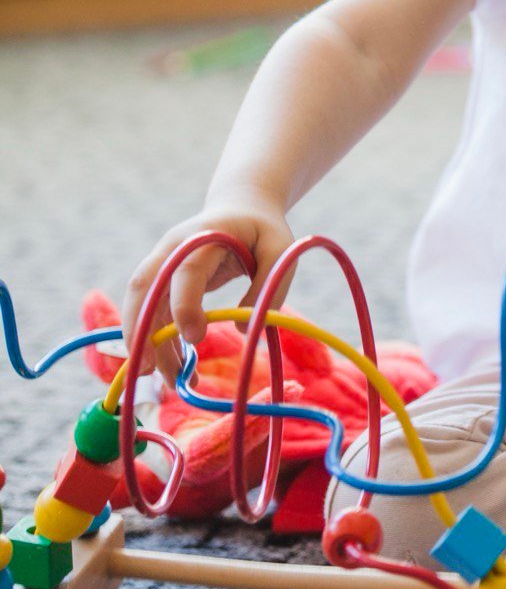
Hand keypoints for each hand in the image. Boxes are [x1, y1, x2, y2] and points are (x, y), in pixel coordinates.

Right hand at [121, 199, 295, 385]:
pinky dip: (156, 341)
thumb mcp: (281, 249)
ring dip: (149, 344)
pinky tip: (174, 368)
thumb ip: (270, 285)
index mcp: (204, 234)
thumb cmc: (263, 230)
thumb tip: (244, 329)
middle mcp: (173, 247)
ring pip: (141, 306)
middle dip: (143, 331)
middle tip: (155, 372)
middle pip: (144, 288)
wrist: (242, 207)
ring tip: (173, 382)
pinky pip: (149, 313)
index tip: (196, 338)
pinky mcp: (162, 280)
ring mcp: (162, 262)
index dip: (184, 305)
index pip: (185, 271)